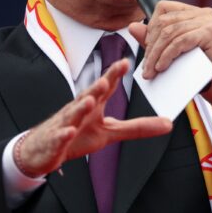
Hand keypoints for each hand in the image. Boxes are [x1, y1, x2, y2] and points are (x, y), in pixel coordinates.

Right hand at [16, 59, 172, 176]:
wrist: (43, 149)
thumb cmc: (78, 134)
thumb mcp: (110, 132)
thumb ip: (138, 127)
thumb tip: (168, 124)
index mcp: (92, 105)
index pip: (104, 88)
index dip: (113, 75)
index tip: (125, 63)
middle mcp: (77, 110)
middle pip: (86, 97)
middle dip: (95, 88)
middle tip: (105, 80)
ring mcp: (64, 125)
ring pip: (72, 115)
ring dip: (79, 108)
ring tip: (89, 102)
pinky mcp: (55, 141)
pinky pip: (59, 137)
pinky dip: (63, 135)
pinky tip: (68, 132)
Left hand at [128, 0, 211, 124]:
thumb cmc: (201, 71)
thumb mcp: (173, 53)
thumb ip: (154, 39)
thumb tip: (133, 27)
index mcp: (195, 13)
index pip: (164, 8)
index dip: (151, 26)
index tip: (148, 47)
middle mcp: (203, 13)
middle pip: (165, 22)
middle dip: (151, 45)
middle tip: (146, 66)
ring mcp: (208, 21)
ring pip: (170, 33)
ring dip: (156, 54)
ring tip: (150, 71)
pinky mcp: (210, 33)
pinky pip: (180, 41)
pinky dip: (167, 55)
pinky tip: (161, 67)